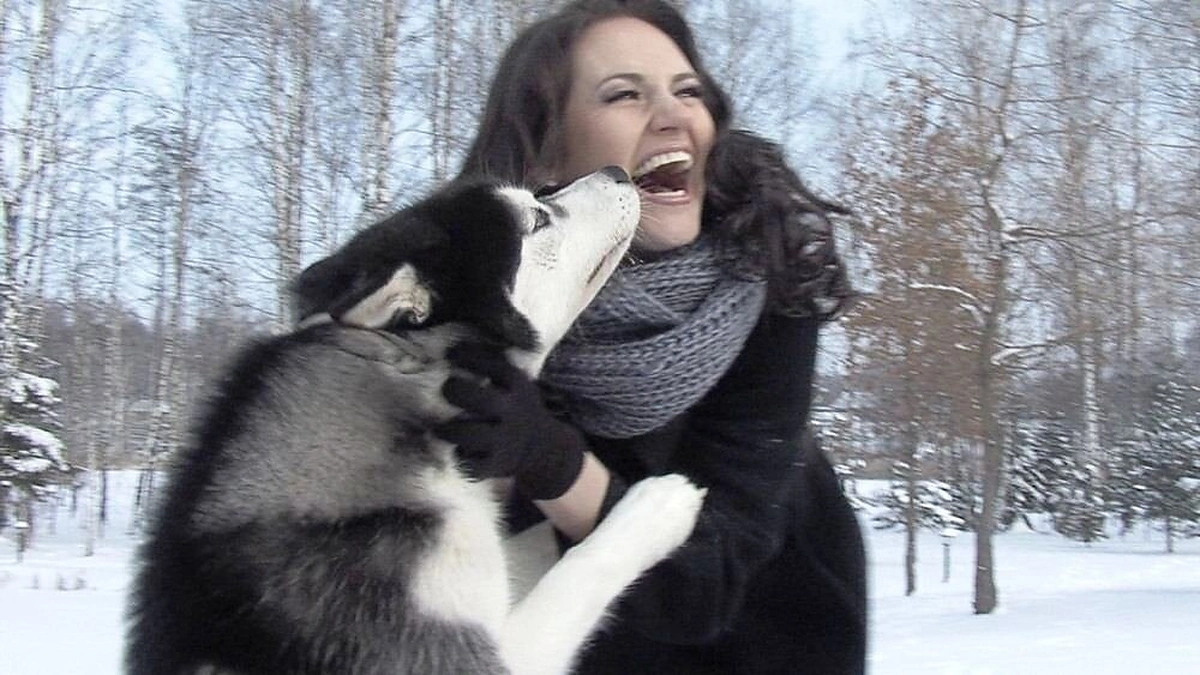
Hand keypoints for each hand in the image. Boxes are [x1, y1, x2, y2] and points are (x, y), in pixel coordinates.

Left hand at [436, 342, 585, 499]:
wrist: (542, 449)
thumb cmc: (516, 409)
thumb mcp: (516, 386)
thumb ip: (494, 369)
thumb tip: (452, 344)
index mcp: (518, 388)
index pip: (496, 367)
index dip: (471, 356)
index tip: (450, 352)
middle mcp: (513, 412)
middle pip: (482, 400)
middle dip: (457, 391)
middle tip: (446, 388)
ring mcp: (505, 440)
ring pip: (472, 435)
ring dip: (450, 430)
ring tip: (437, 428)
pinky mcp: (497, 465)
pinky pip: (473, 466)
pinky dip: (460, 459)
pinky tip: (456, 451)